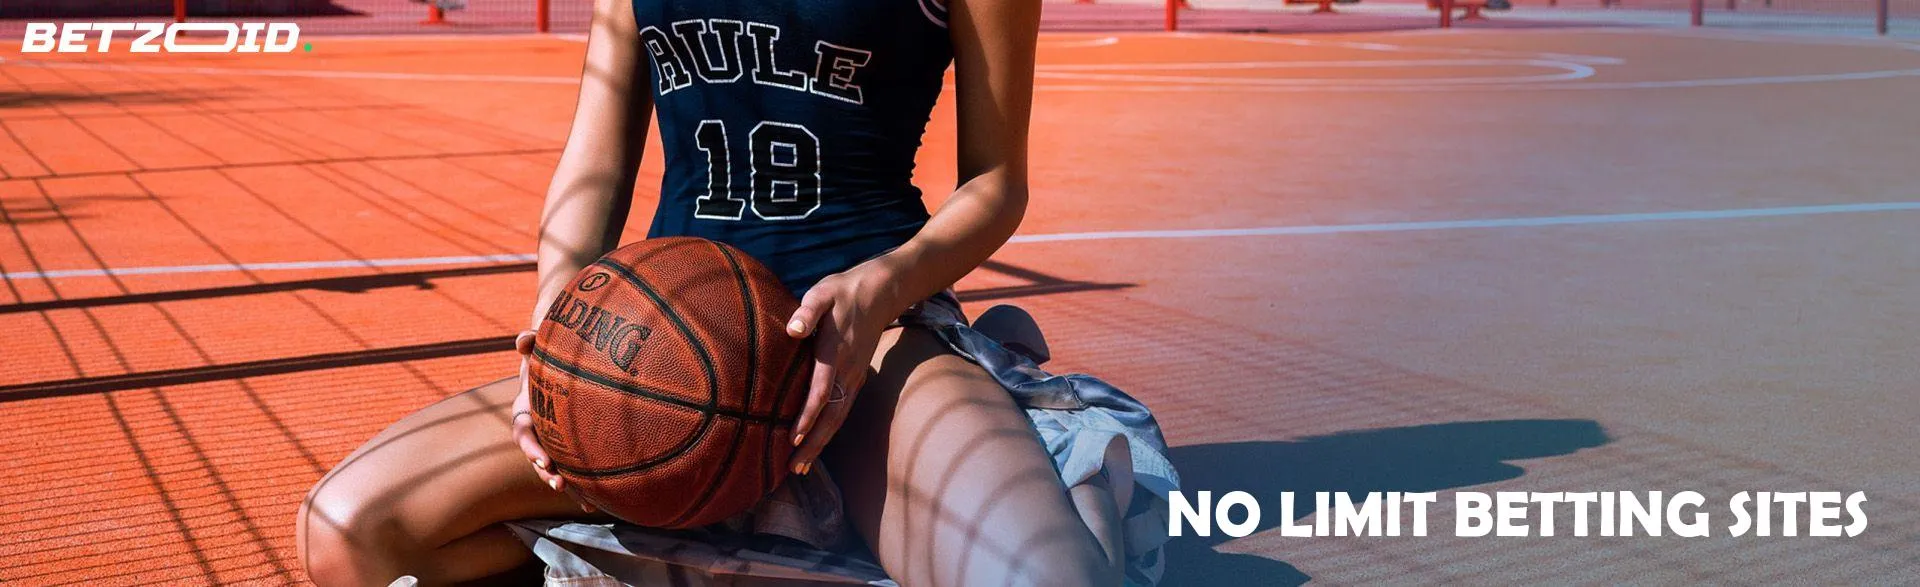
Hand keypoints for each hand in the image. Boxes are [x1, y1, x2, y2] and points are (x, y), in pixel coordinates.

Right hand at [510, 330, 595, 511]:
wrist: (557, 362)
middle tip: (557, 483)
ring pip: (556, 467)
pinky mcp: (569, 445)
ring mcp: (552, 439)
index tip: (543, 458)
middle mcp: (537, 429)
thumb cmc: (547, 354)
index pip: (523, 432)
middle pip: (537, 456)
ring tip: (582, 500)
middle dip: (545, 472)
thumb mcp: (538, 348)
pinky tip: (598, 502)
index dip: (530, 447)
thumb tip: (523, 338)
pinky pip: (574, 467)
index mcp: (525, 410)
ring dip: (566, 485)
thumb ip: (530, 342)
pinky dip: (584, 485)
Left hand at [784, 261, 904, 475]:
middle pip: (832, 415)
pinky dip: (829, 430)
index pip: (821, 390)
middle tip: (795, 469)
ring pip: (838, 418)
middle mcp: (848, 372)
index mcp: (835, 352)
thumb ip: (807, 311)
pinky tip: (816, 442)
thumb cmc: (843, 291)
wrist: (881, 292)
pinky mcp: (856, 378)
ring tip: (802, 467)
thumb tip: (792, 330)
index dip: (807, 415)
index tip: (793, 437)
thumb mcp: (823, 292)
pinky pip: (842, 411)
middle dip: (814, 443)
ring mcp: (855, 377)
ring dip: (821, 443)